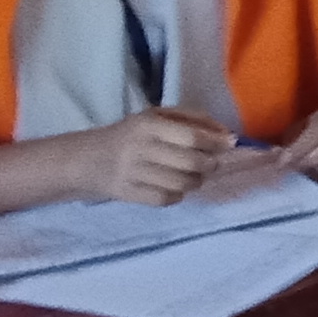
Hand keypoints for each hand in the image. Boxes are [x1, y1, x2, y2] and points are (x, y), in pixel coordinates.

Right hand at [82, 110, 231, 205]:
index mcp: (149, 125)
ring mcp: (132, 173)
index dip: (216, 143)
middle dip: (210, 165)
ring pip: (181, 184)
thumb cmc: (133, 134)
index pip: (192, 138)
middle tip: (211, 163)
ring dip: (196, 182)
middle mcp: (140, 148)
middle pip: (191, 163)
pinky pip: (165, 200)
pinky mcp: (127, 193)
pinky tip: (175, 187)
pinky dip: (177, 196)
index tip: (229, 144)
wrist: (88, 159)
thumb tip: (227, 135)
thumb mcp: (159, 116)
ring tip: (194, 176)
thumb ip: (195, 119)